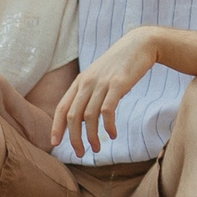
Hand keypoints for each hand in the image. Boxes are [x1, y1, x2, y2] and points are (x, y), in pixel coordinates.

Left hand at [49, 31, 163, 156]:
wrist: (141, 44)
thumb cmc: (121, 63)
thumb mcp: (100, 76)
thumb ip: (91, 94)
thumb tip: (86, 119)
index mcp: (81, 81)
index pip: (62, 108)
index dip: (57, 127)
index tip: (55, 143)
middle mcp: (87, 82)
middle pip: (73, 116)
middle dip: (74, 138)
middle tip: (80, 153)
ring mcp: (102, 83)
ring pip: (89, 117)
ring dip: (92, 136)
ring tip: (97, 148)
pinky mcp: (117, 85)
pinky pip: (107, 111)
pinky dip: (108, 126)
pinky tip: (113, 135)